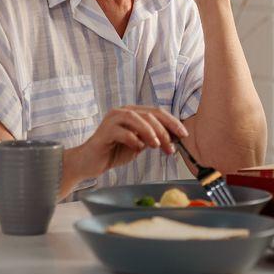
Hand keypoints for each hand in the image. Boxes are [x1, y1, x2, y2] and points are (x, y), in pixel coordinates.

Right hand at [65, 106, 188, 183]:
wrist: (90, 162)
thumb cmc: (114, 152)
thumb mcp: (139, 145)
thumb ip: (152, 139)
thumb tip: (173, 138)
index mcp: (133, 113)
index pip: (157, 112)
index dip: (172, 122)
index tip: (183, 135)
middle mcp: (123, 112)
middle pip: (149, 115)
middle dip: (164, 130)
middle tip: (171, 146)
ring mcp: (112, 119)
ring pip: (136, 119)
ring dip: (150, 132)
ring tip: (157, 146)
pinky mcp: (104, 131)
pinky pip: (122, 132)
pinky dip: (133, 139)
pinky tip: (138, 148)